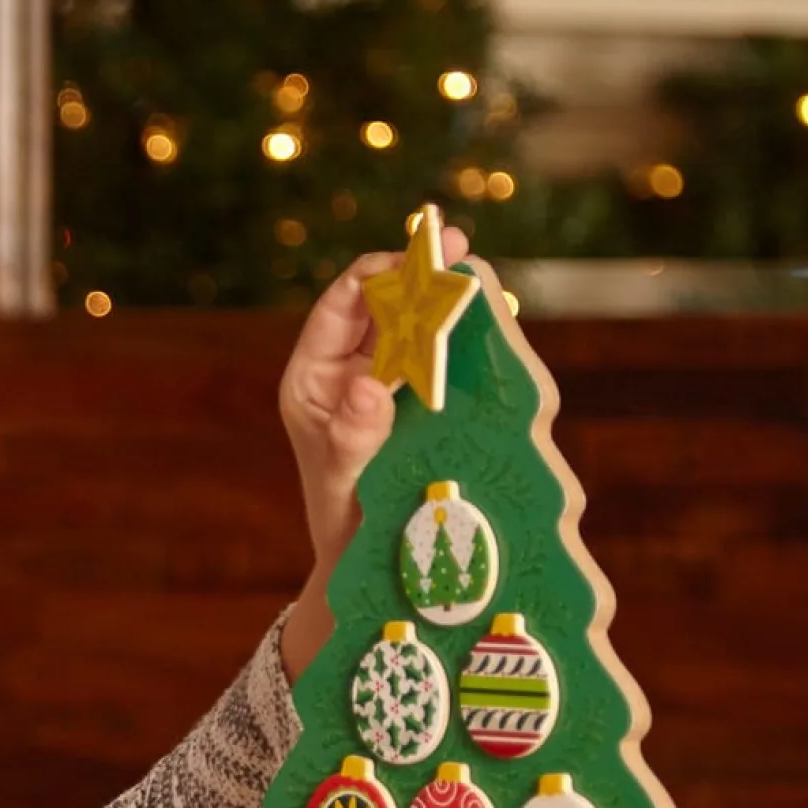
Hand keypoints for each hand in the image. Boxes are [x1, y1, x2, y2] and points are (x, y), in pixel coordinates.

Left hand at [279, 226, 470, 571]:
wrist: (366, 559)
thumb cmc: (343, 522)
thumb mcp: (342, 479)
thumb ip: (351, 436)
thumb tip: (365, 386)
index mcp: (312, 378)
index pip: (341, 306)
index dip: (377, 273)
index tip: (414, 257)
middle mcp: (346, 371)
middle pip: (384, 305)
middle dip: (420, 275)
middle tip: (459, 248)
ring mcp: (384, 382)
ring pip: (416, 325)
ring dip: (448, 300)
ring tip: (483, 277)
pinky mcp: (417, 399)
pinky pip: (440, 356)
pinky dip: (464, 337)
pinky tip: (494, 318)